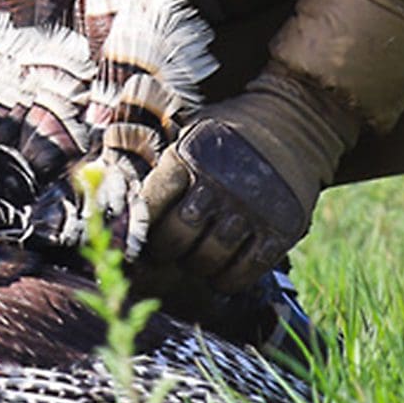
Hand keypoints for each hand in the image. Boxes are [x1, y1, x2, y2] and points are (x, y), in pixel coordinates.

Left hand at [140, 67, 359, 292]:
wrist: (294, 122)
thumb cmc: (229, 132)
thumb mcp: (191, 129)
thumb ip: (161, 161)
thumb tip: (109, 190)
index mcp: (189, 155)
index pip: (151, 203)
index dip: (142, 225)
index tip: (143, 231)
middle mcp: (219, 181)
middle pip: (178, 236)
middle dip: (167, 250)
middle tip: (170, 250)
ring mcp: (252, 207)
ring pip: (209, 258)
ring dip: (198, 266)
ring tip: (196, 259)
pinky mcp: (281, 228)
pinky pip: (246, 270)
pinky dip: (229, 280)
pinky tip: (223, 272)